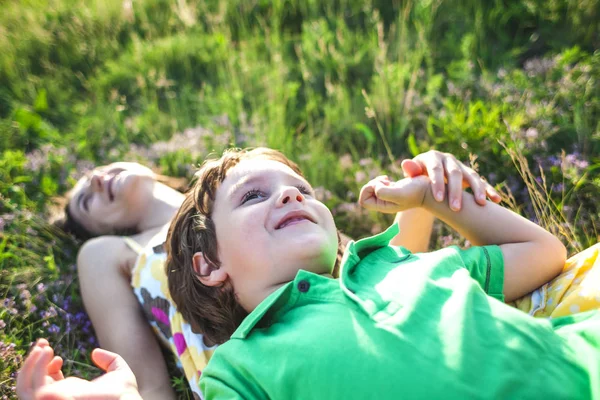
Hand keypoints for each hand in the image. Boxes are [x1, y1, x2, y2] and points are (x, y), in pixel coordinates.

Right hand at [17, 339, 140, 399]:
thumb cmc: (125, 394)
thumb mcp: (118, 372)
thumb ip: (109, 360)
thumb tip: (95, 352)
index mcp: (71, 392)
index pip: (47, 382)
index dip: (45, 367)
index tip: (57, 354)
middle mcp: (60, 397)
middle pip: (32, 383)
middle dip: (32, 362)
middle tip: (43, 343)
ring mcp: (55, 399)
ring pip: (25, 386)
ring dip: (29, 365)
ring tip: (43, 347)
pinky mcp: (53, 398)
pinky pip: (32, 386)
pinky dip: (34, 368)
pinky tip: (47, 352)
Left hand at [359, 175, 429, 213]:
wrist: (429, 189)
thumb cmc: (416, 192)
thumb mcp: (399, 193)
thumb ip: (384, 193)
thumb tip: (376, 188)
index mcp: (383, 206)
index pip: (363, 200)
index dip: (368, 189)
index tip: (382, 185)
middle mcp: (383, 203)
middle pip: (365, 193)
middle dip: (372, 184)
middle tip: (385, 181)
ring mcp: (387, 197)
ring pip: (371, 189)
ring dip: (377, 181)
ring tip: (387, 181)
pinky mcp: (391, 190)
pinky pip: (378, 185)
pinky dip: (381, 180)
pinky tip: (389, 180)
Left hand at [401, 150, 500, 210]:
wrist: (426, 175)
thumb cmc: (416, 177)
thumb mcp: (412, 174)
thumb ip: (411, 171)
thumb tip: (406, 164)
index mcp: (433, 158)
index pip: (435, 169)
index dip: (437, 183)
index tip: (439, 199)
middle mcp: (448, 160)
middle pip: (454, 173)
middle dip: (456, 191)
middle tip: (456, 208)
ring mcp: (460, 166)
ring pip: (471, 175)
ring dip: (477, 189)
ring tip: (480, 203)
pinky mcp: (469, 175)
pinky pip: (481, 181)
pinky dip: (488, 189)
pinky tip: (496, 199)